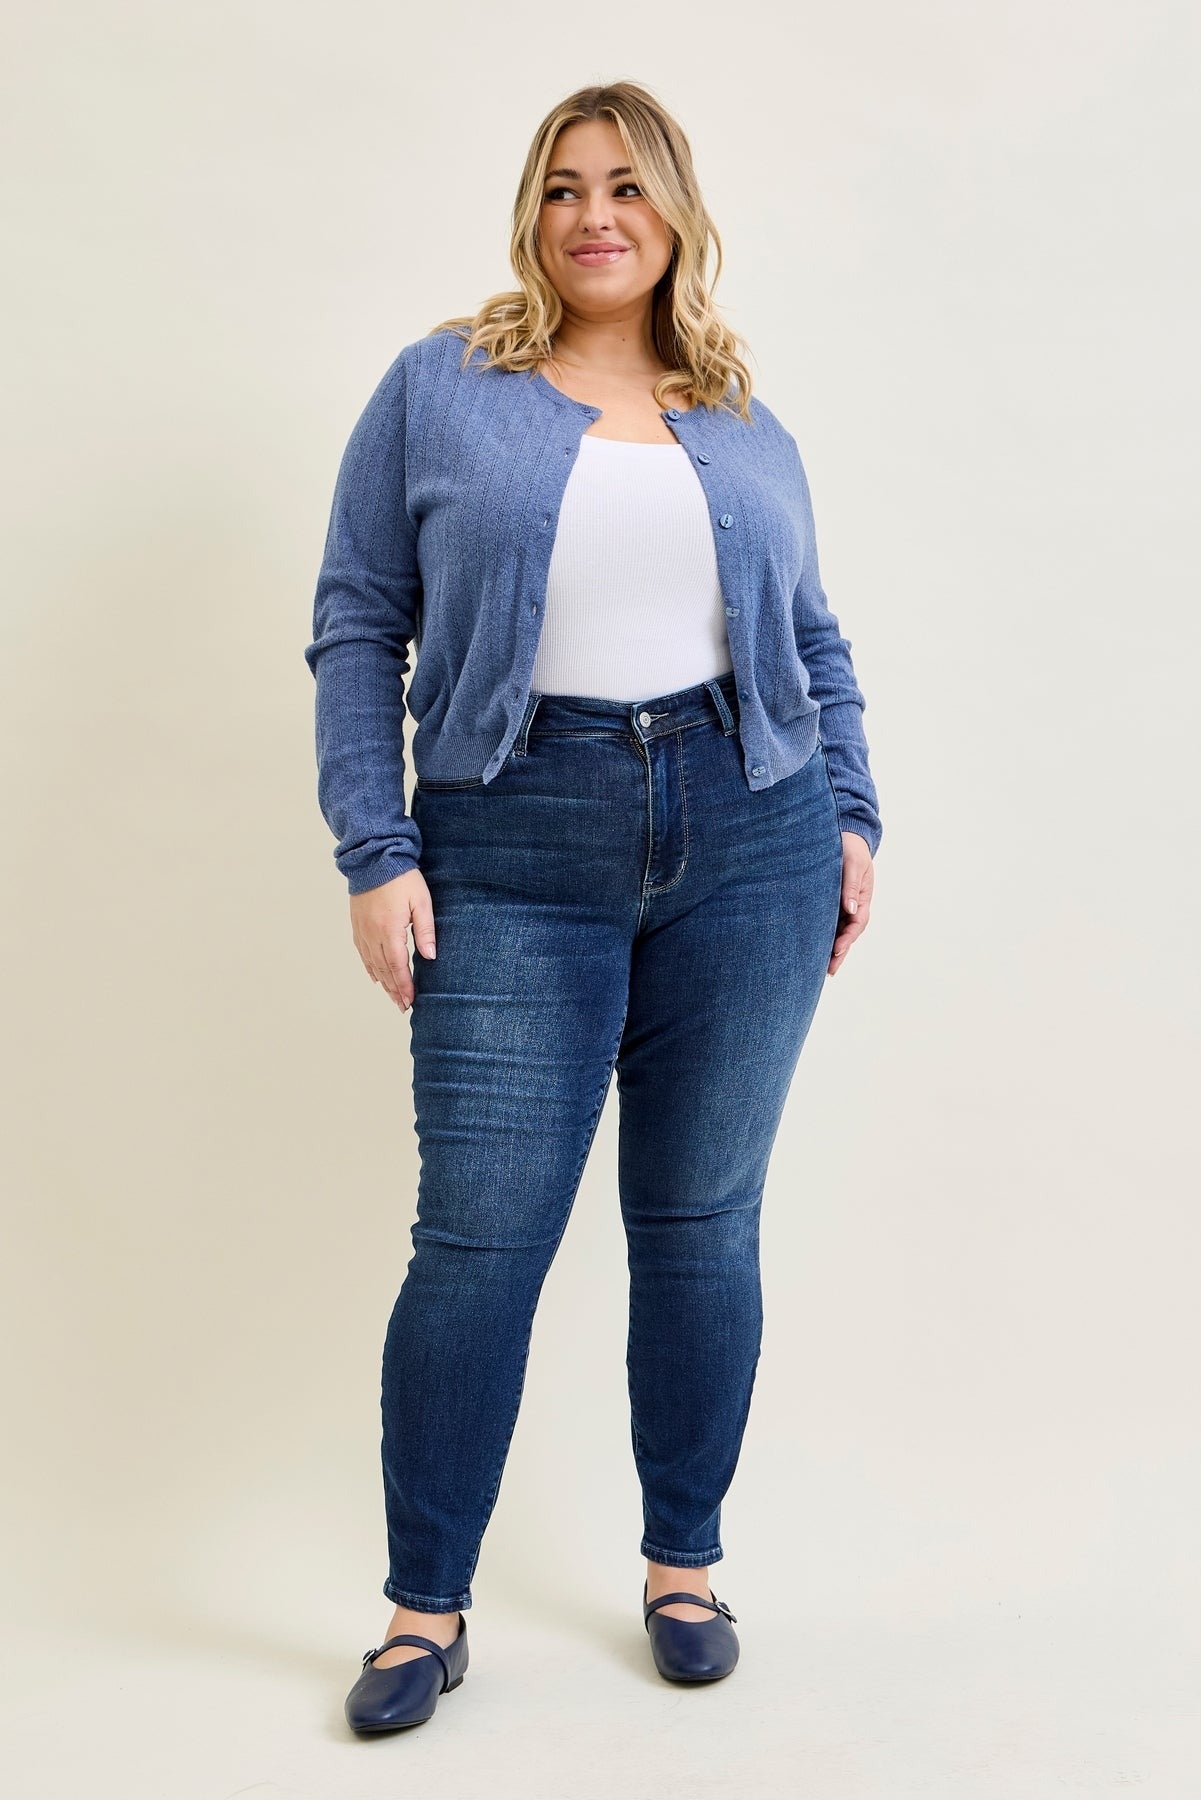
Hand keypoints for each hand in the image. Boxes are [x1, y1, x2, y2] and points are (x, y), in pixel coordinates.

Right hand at [349, 868, 436, 1010]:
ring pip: (372, 963)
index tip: (410, 1002)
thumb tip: (430, 957)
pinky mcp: (357, 923)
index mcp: (390, 930)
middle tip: (403, 1007)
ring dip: (383, 982)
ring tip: (392, 997)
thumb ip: (426, 930)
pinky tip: (375, 976)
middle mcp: (372, 933)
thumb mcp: (421, 902)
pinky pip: (362, 952)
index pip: (398, 966)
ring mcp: (362, 929)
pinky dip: (369, 967)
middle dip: (394, 990)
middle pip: (383, 969)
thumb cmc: (402, 877)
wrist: (374, 857)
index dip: (404, 986)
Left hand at [829, 832, 873, 975]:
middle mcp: (853, 905)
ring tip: (819, 969)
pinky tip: (811, 948)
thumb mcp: (853, 863)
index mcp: (862, 897)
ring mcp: (842, 905)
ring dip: (830, 948)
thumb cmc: (850, 847)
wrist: (844, 834)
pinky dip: (822, 935)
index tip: (836, 950)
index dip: (847, 938)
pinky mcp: (829, 902)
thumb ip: (851, 885)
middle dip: (839, 953)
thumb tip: (850, 910)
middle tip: (829, 971)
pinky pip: (827, 922)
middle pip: (848, 934)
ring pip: (837, 931)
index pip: (857, 923)